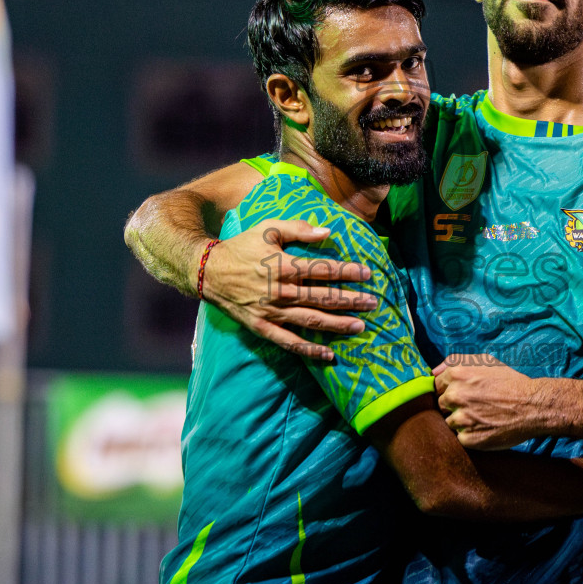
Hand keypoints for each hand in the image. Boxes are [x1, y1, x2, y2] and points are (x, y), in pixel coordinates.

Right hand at [201, 219, 373, 360]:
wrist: (208, 271)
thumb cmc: (242, 247)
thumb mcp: (267, 229)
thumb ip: (298, 229)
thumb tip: (327, 231)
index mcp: (282, 265)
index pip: (322, 270)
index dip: (347, 272)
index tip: (368, 274)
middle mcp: (279, 291)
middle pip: (321, 297)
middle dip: (350, 300)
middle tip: (374, 303)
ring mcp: (270, 312)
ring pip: (310, 320)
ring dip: (337, 324)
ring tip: (360, 326)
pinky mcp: (261, 327)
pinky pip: (288, 342)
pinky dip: (309, 350)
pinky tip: (328, 354)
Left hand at [432, 356, 544, 449]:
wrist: (532, 406)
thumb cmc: (510, 382)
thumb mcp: (485, 361)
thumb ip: (455, 362)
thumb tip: (433, 372)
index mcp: (456, 375)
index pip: (436, 386)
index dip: (450, 390)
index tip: (463, 394)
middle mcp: (454, 395)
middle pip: (442, 404)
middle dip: (455, 406)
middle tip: (475, 406)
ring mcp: (460, 418)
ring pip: (450, 422)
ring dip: (462, 421)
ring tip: (482, 417)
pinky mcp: (468, 438)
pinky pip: (460, 437)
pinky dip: (471, 435)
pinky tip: (485, 428)